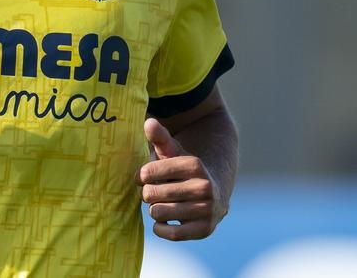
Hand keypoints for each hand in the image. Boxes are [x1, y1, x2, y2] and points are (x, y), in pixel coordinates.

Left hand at [137, 117, 226, 240]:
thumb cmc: (183, 171)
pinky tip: (165, 220)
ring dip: (155, 210)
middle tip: (156, 192)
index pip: (148, 172)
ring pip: (157, 213)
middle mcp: (204, 187)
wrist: (214, 194)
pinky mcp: (205, 230)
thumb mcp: (173, 152)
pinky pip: (170, 233)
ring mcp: (207, 209)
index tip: (145, 177)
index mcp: (194, 164)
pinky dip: (161, 228)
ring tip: (163, 204)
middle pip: (151, 194)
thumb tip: (148, 122)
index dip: (141, 176)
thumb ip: (160, 137)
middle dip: (148, 194)